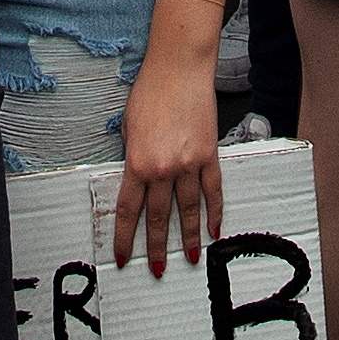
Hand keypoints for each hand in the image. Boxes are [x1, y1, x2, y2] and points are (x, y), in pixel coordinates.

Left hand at [117, 44, 226, 274]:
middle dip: (156, 247)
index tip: (123, 257)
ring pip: (188, 210)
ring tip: (191, 259)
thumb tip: (135, 179)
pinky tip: (215, 229)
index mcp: (137, 163)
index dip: (124, 237)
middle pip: (159, 217)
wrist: (179, 70)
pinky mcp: (208, 155)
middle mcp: (163, 169)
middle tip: (157, 269)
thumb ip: (132, 157)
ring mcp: (188, 164)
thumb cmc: (149, 92)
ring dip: (189, 237)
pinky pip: (213, 190)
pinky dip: (214, 211)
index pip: (128, 210)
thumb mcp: (128, 127)